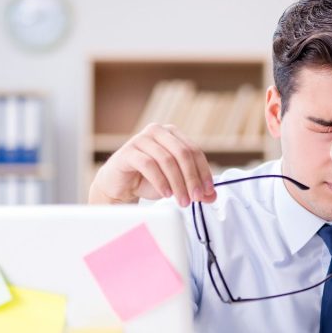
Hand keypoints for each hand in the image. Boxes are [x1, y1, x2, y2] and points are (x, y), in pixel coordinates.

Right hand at [89, 123, 216, 205]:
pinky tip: (166, 193)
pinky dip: (160, 181)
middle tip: (196, 198)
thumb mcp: (176, 184)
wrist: (119, 185)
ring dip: (178, 183)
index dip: (204, 172)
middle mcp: (158, 132)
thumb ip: (194, 187)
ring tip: (182, 200)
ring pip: (167, 160)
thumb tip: (212, 196)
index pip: (195, 151)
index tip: (208, 191)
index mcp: (173, 134)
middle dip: (192, 178)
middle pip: (183, 154)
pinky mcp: (128, 151)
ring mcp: (141, 139)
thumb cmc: (148, 180)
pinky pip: (149, 165)